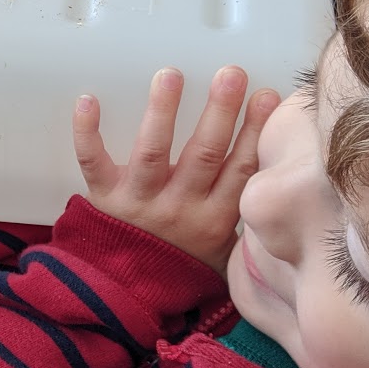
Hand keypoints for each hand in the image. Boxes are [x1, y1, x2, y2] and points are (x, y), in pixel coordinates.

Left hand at [74, 66, 278, 272]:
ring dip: (163, 110)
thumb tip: (281, 180)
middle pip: (204, 155)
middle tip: (231, 74)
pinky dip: (87, 132)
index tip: (268, 97)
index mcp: (215, 219)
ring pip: (153, 152)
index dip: (256, 133)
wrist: (128, 294)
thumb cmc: (181, 265)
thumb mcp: (227, 253)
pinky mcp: (104, 198)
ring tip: (171, 74)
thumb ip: (249, 221)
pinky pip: (93, 162)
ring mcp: (139, 202)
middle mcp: (179, 209)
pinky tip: (89, 100)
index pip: (241, 170)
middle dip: (220, 112)